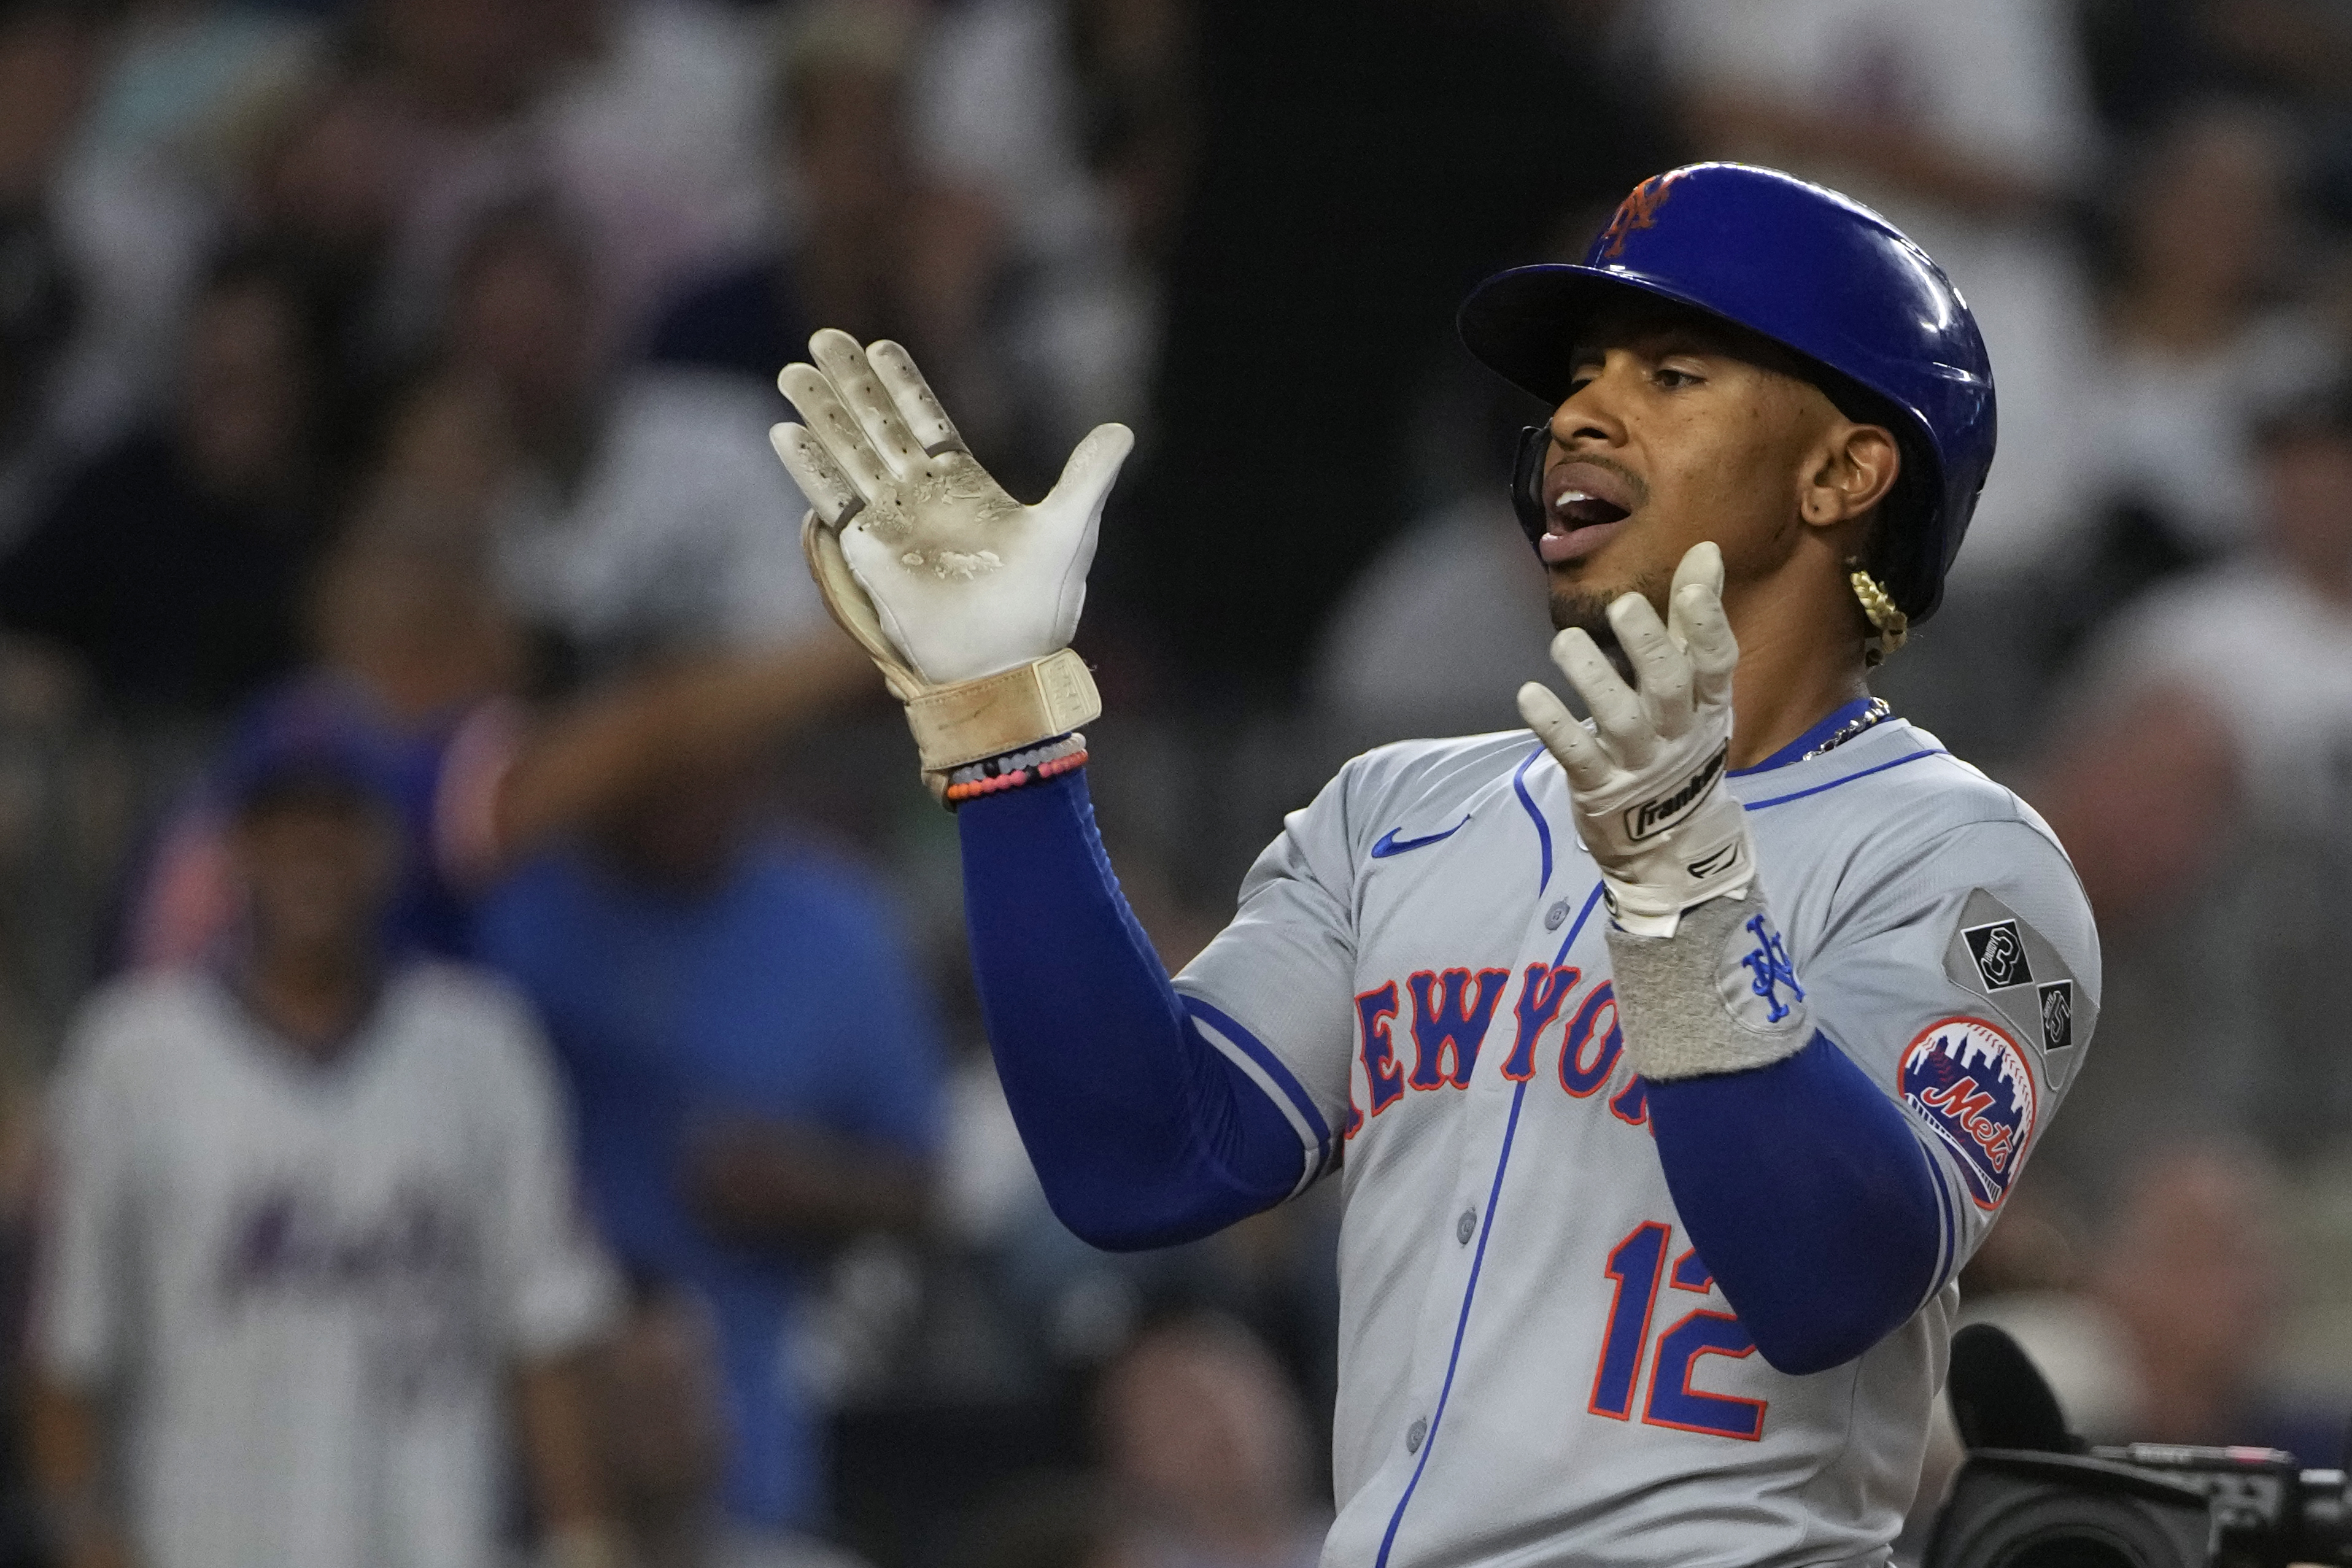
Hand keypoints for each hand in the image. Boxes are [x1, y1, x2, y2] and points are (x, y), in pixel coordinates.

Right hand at [769, 330, 1131, 689]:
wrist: (1006, 664)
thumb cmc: (1042, 605)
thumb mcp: (1071, 528)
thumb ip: (1089, 476)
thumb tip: (1123, 430)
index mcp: (966, 487)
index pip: (927, 422)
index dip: (903, 385)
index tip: (879, 345)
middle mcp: (922, 499)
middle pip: (879, 427)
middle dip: (852, 383)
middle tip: (825, 335)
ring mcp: (892, 524)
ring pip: (850, 455)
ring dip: (824, 414)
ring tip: (793, 371)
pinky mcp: (868, 554)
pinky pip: (834, 502)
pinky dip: (810, 468)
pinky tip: (785, 431)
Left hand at [1516, 542, 1751, 936]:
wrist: (1670, 847)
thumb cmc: (1677, 745)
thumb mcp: (1697, 689)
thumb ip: (1692, 622)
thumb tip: (1706, 549)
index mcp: (1707, 702)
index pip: (1717, 661)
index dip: (1709, 623)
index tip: (1694, 581)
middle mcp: (1677, 730)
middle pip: (1668, 685)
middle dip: (1648, 645)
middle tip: (1622, 604)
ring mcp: (1638, 762)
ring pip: (1619, 719)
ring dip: (1592, 679)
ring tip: (1565, 642)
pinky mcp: (1599, 787)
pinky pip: (1577, 754)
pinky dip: (1554, 726)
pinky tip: (1528, 694)